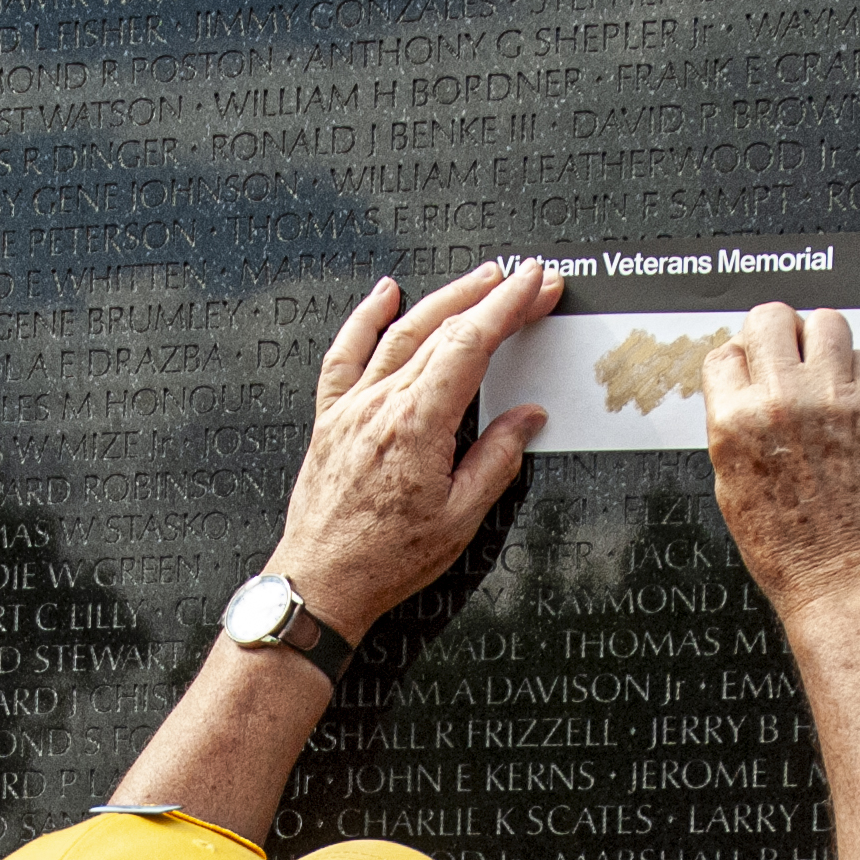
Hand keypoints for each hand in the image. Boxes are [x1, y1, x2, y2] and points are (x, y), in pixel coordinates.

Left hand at [268, 262, 554, 635]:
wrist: (323, 581)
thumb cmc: (385, 560)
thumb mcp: (460, 518)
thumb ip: (497, 460)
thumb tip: (525, 418)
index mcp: (418, 424)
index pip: (472, 343)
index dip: (509, 306)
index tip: (536, 283)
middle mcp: (381, 404)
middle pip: (442, 328)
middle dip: (490, 296)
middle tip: (524, 279)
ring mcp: (352, 406)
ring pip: (400, 332)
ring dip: (443, 297)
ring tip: (479, 279)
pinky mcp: (330, 417)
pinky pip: (345, 352)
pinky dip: (365, 317)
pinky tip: (385, 295)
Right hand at [702, 302, 859, 620]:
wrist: (845, 580)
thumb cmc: (791, 550)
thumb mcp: (733, 488)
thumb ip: (734, 428)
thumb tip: (741, 391)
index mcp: (734, 422)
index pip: (725, 352)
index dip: (738, 358)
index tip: (750, 369)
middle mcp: (782, 401)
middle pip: (771, 317)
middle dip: (776, 332)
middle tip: (785, 355)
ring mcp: (833, 399)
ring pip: (826, 322)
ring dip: (821, 340)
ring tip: (823, 369)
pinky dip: (858, 370)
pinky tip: (851, 399)